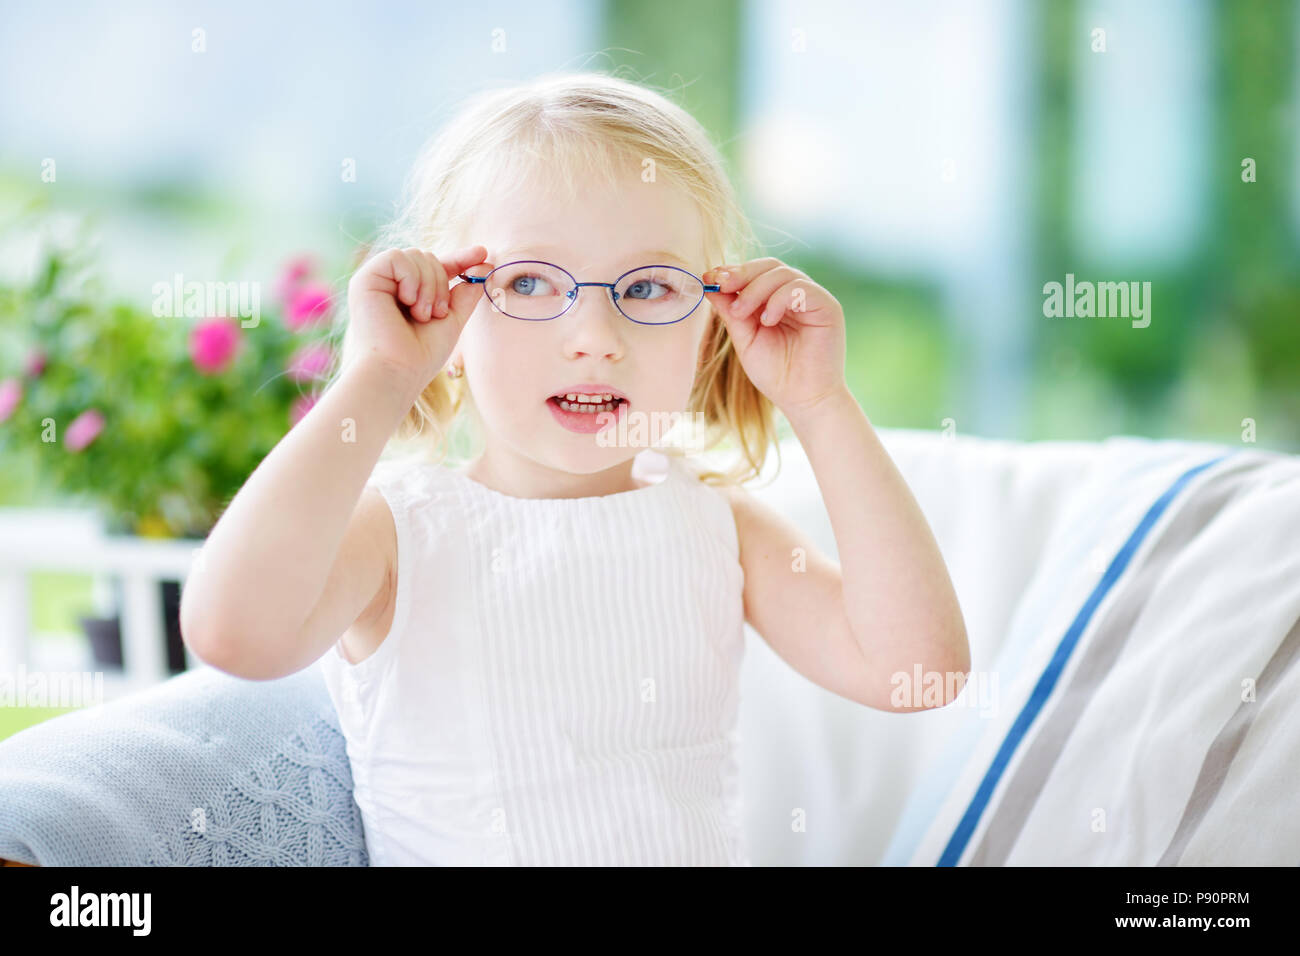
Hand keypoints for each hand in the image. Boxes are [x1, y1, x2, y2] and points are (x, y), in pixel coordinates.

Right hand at [346, 245, 488, 388]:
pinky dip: (410, 277)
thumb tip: (484, 266)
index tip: (483, 253)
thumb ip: (465, 295)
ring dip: (429, 285)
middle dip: (441, 283)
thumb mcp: (451, 320)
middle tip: (437, 313)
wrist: (398, 371)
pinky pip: (396, 257)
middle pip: (428, 257)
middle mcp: (391, 286)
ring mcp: (377, 282)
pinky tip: (407, 301)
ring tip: (421, 314)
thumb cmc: (422, 354)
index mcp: (409, 295)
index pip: (436, 267)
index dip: (460, 258)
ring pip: (416, 255)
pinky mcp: (364, 280)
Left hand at [702, 258, 846, 416]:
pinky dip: (778, 300)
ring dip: (755, 289)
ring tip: (740, 312)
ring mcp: (813, 299)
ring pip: (783, 274)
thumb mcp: (745, 339)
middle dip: (741, 273)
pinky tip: (767, 320)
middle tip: (721, 285)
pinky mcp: (828, 307)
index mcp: (777, 300)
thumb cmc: (776, 374)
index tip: (709, 278)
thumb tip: (709, 284)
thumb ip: (731, 312)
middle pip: (769, 266)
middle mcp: (796, 295)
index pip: (756, 273)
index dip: (732, 271)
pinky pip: (801, 289)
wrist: (804, 401)